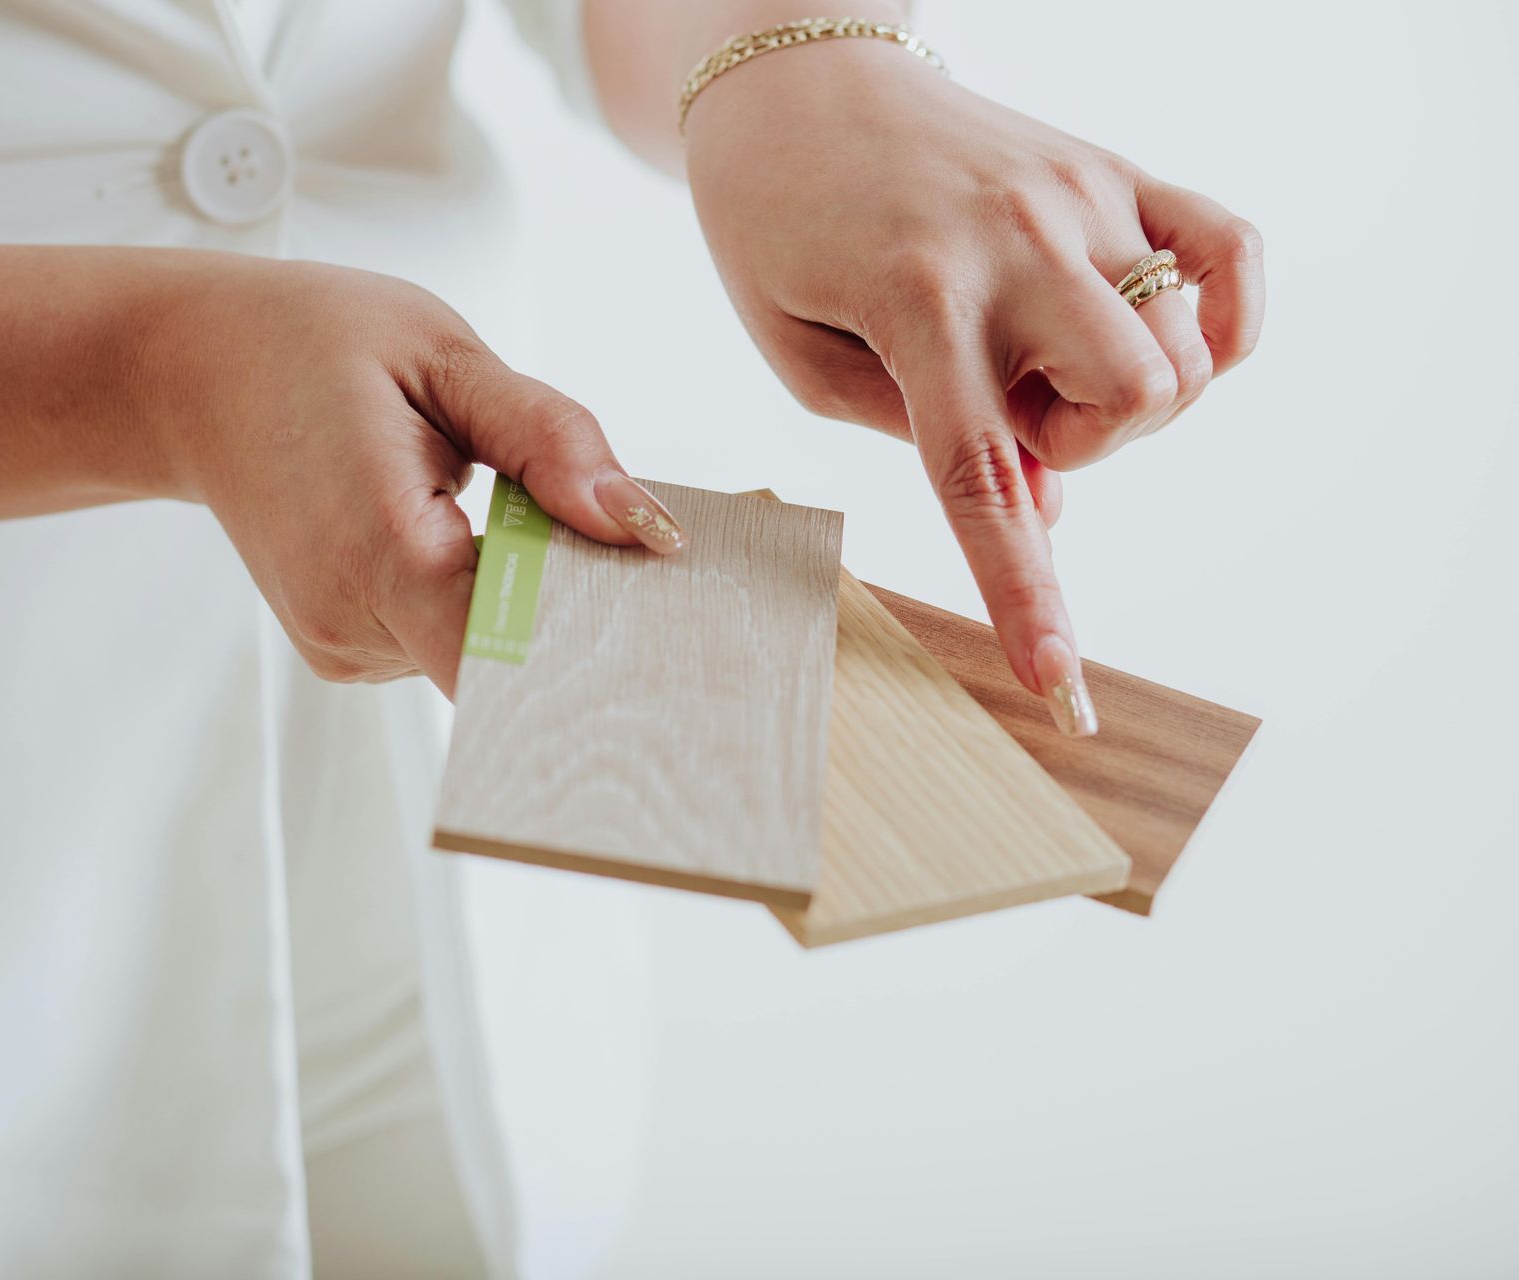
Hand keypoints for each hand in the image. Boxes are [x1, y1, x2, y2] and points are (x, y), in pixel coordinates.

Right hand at [145, 259, 685, 695]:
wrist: (191, 374)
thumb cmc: (312, 345)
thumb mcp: (445, 356)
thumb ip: (552, 442)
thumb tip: (647, 527)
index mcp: (381, 548)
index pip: (519, 656)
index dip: (596, 638)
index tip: (647, 596)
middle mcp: (352, 622)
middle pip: (510, 659)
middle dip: (564, 599)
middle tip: (572, 512)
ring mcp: (342, 648)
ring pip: (479, 650)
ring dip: (510, 585)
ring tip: (468, 495)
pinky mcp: (342, 650)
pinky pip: (441, 641)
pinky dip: (467, 592)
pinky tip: (440, 523)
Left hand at [683, 36, 1262, 731]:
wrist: (797, 83)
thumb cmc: (776, 228)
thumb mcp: (800, 354)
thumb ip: (916, 434)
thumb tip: (1045, 502)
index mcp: (916, 302)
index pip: (983, 476)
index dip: (1021, 591)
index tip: (1055, 682)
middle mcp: (1016, 246)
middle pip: (1134, 403)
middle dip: (1082, 448)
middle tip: (1007, 410)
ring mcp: (1080, 199)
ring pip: (1187, 353)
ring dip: (1129, 397)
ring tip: (1045, 360)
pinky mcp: (1117, 168)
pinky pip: (1234, 253)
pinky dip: (1225, 321)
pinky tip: (1163, 338)